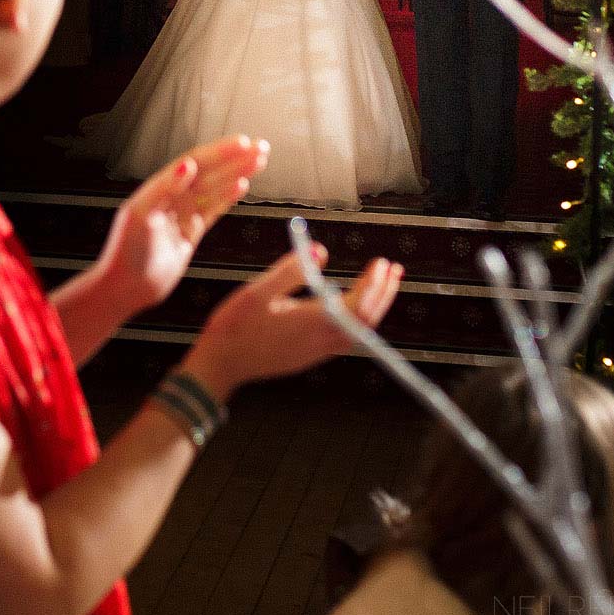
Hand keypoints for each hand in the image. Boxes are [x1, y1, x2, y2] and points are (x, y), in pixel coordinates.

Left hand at [92, 136, 269, 311]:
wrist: (126, 288)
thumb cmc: (126, 251)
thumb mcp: (141, 215)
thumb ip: (164, 187)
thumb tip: (188, 165)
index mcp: (158, 188)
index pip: (194, 162)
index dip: (219, 152)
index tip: (242, 142)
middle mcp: (171, 197)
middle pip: (209, 172)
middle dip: (235, 159)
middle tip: (261, 147)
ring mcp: (181, 214)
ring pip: (214, 189)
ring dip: (237, 174)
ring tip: (260, 160)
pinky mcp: (189, 232)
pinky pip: (212, 210)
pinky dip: (228, 198)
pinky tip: (244, 185)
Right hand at [180, 246, 402, 401]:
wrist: (221, 364)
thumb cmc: (235, 326)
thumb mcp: (257, 291)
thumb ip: (290, 270)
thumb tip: (321, 250)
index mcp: (312, 322)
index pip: (359, 304)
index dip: (375, 284)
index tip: (382, 263)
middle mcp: (321, 340)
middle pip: (367, 320)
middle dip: (383, 293)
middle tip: (393, 269)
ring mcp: (317, 352)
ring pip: (359, 331)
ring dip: (374, 306)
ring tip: (380, 284)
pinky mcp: (310, 356)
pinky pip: (346, 337)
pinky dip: (358, 318)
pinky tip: (349, 305)